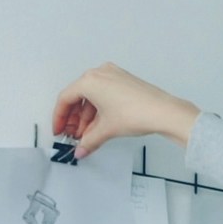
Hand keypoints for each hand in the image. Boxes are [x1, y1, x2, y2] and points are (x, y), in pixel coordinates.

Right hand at [50, 64, 198, 158]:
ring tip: (86, 135)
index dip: (59, 118)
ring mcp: (113, 75)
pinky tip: (98, 126)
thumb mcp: (106, 129)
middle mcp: (100, 73)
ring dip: (86, 117)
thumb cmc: (137, 112)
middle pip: (77, 97)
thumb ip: (88, 141)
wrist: (163, 112)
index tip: (59, 130)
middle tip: (72, 135)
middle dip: (74, 119)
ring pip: (91, 97)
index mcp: (90, 80)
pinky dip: (98, 110)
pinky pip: (103, 95)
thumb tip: (81, 150)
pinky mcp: (123, 81)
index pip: (66, 99)